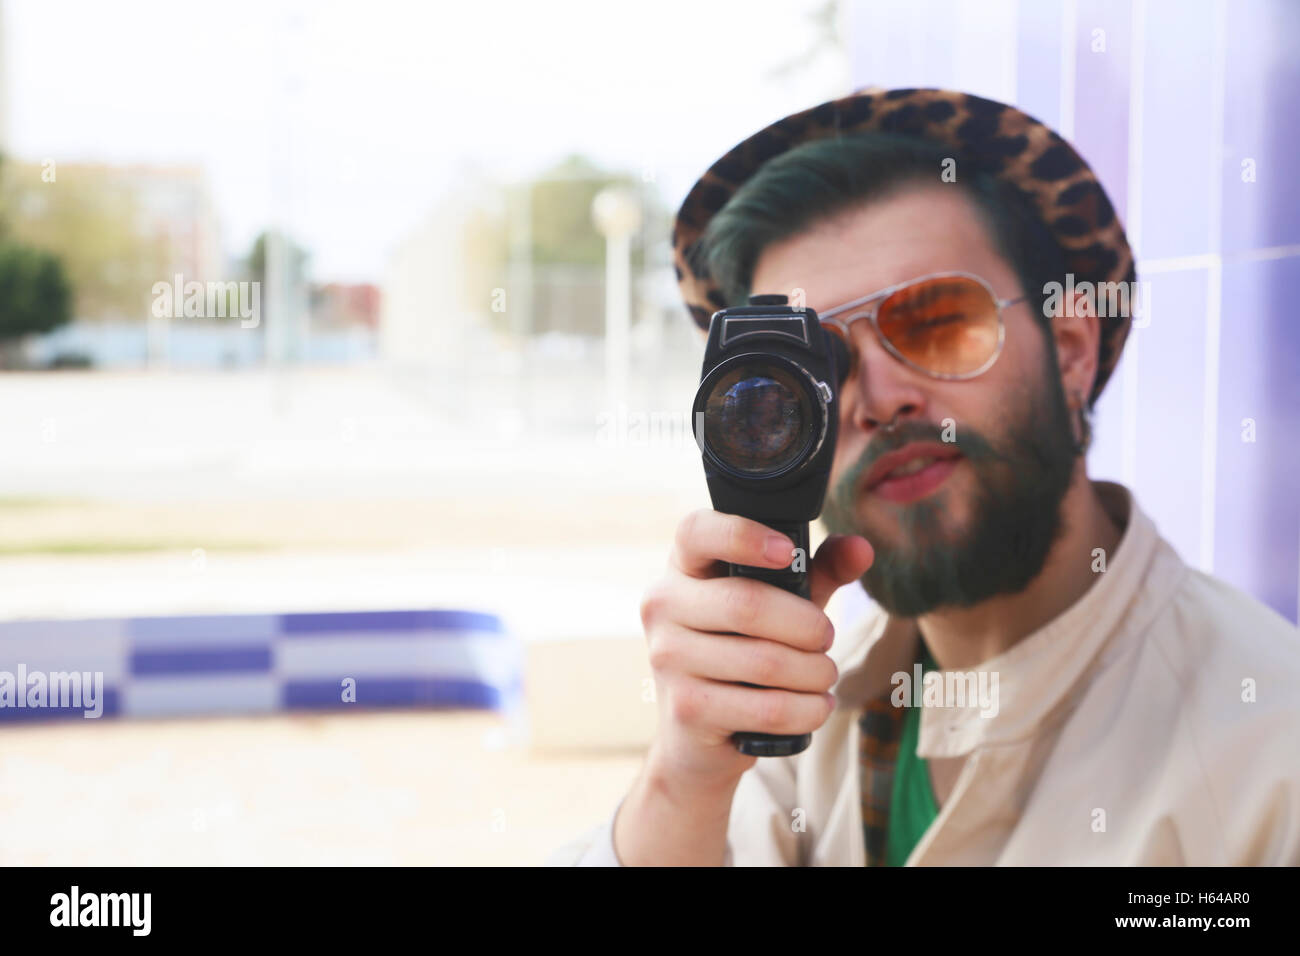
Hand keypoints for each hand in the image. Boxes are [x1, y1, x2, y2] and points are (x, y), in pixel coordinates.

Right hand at [639, 509, 873, 791]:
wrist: (696, 732)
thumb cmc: (741, 649)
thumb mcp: (779, 603)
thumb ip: (818, 571)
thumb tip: (861, 549)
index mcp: (683, 568)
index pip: (697, 533)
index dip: (742, 536)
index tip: (787, 553)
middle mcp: (663, 606)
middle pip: (747, 605)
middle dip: (808, 626)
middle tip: (826, 638)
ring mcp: (668, 658)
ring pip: (766, 662)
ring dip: (816, 673)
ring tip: (824, 675)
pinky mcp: (686, 708)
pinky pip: (768, 708)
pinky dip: (808, 710)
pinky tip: (816, 706)